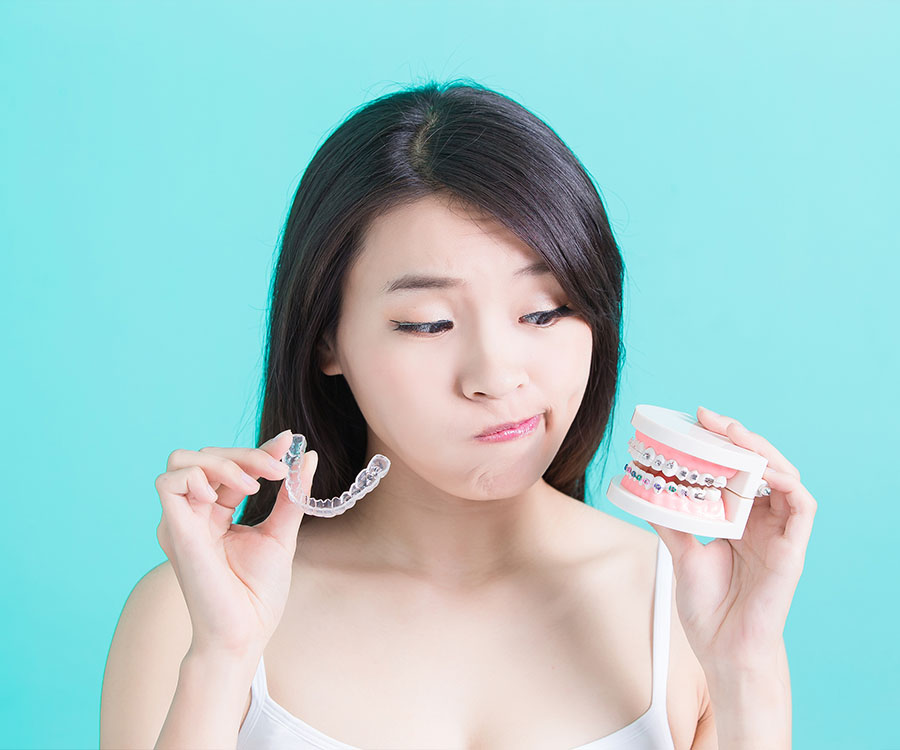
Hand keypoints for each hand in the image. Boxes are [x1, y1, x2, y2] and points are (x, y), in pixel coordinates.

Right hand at [155, 430, 318, 656]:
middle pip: (208, 456)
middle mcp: (194, 514)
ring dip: (223, 462)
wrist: (245, 633)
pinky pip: (167, 483)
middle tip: (279, 471)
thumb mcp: (281, 534)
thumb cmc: (257, 594)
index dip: (259, 450)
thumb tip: (307, 457)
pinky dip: (195, 477)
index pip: (231, 466)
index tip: (290, 443)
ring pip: (183, 460)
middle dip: (247, 455)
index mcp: (216, 513)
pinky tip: (221, 498)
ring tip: (252, 486)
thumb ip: (291, 495)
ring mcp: (181, 521)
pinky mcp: (173, 531)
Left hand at [647, 406, 816, 669]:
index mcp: (740, 519)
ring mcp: (780, 533)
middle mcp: (763, 521)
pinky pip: (803, 505)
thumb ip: (669, 521)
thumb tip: (643, 491)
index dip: (721, 442)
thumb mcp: (681, 553)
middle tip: (709, 418)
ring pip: (785, 476)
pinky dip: (786, 482)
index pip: (737, 468)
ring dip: (761, 451)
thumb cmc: (707, 607)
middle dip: (738, 436)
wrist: (722, 649)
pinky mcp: (793, 549)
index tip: (694, 420)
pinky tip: (762, 470)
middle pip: (761, 464)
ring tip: (733, 435)